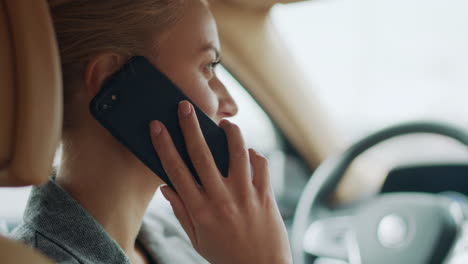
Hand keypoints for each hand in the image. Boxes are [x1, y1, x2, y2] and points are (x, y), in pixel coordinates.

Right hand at [149, 100, 291, 263]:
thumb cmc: (226, 255)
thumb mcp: (196, 239)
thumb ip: (181, 211)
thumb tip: (165, 187)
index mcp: (198, 210)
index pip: (175, 170)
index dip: (164, 145)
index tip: (157, 126)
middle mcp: (221, 199)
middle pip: (202, 154)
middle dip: (191, 126)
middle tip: (185, 106)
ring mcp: (245, 196)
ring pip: (236, 152)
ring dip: (230, 132)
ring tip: (225, 123)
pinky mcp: (265, 195)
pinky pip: (260, 165)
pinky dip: (254, 154)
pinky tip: (247, 153)